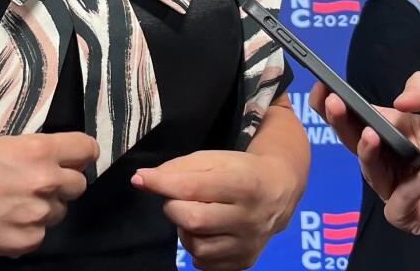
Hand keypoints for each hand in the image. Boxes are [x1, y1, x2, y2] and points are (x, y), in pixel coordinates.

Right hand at [0, 132, 96, 257]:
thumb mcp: (4, 145)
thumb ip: (38, 152)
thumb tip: (62, 161)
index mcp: (38, 150)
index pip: (86, 149)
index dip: (82, 154)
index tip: (77, 159)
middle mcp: (44, 181)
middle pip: (78, 184)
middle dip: (62, 183)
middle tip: (35, 183)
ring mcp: (36, 214)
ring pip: (59, 211)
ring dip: (44, 207)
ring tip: (12, 203)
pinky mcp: (25, 241)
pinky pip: (40, 234)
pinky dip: (27, 229)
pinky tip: (3, 221)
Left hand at [131, 150, 298, 270]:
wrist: (278, 191)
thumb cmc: (239, 170)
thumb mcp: (213, 159)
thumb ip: (178, 168)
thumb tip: (142, 179)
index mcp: (243, 184)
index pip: (193, 187)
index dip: (161, 183)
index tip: (140, 178)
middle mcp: (249, 218)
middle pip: (192, 220)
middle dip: (173, 207)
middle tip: (178, 197)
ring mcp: (248, 244)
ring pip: (195, 245)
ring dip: (184, 229)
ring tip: (195, 213)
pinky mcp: (245, 262)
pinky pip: (204, 262)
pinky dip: (196, 245)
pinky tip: (206, 230)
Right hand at [308, 74, 419, 262]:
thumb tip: (397, 99)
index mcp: (396, 130)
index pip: (358, 115)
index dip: (336, 102)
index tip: (323, 86)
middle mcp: (392, 158)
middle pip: (353, 141)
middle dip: (339, 122)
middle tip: (334, 104)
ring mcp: (399, 188)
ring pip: (369, 171)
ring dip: (368, 152)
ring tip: (374, 134)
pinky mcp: (411, 215)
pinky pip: (400, 200)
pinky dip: (417, 182)